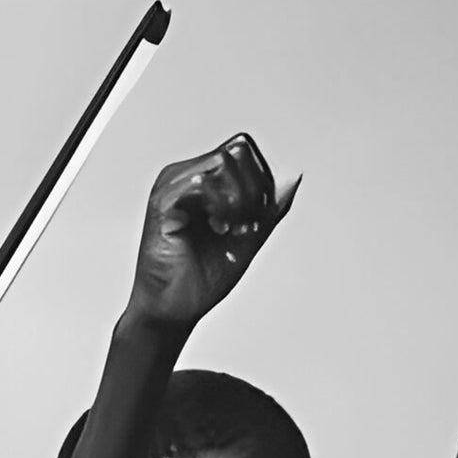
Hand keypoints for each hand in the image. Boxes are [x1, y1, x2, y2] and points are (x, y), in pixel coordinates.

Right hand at [124, 136, 297, 336]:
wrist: (175, 309)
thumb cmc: (203, 276)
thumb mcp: (249, 237)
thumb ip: (269, 208)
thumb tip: (295, 177)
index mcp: (203, 178)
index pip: (244, 149)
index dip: (262, 181)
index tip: (256, 219)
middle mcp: (185, 174)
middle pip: (238, 149)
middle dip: (254, 188)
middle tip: (245, 224)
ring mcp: (171, 186)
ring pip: (223, 161)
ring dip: (239, 198)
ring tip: (230, 228)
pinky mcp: (161, 203)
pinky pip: (200, 183)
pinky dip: (221, 205)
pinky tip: (217, 228)